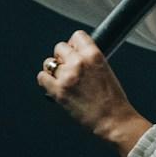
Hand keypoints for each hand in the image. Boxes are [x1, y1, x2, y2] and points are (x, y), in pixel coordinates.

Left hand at [37, 31, 152, 155]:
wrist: (113, 120)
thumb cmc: (113, 100)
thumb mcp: (106, 70)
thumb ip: (90, 60)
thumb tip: (74, 55)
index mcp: (94, 55)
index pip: (77, 36)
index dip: (74, 44)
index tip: (73, 51)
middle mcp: (79, 63)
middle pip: (60, 47)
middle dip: (62, 56)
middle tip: (67, 68)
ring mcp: (67, 77)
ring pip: (49, 62)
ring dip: (53, 69)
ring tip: (61, 79)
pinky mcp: (59, 91)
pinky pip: (42, 77)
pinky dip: (45, 81)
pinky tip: (53, 86)